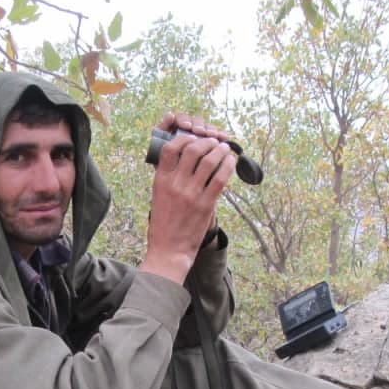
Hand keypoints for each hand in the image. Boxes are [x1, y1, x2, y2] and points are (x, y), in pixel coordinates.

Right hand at [140, 112, 235, 283]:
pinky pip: (220, 179)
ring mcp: (191, 194)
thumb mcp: (158, 197)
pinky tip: (231, 162)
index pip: (170, 148)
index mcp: (160, 181)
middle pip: (193, 150)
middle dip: (206, 142)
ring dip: (220, 151)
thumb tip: (183, 160)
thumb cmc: (163, 225)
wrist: (169, 250)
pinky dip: (228, 166)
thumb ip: (168, 178)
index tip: (193, 137)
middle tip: (214, 141)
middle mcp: (175, 185)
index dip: (184, 138)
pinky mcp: (205, 205)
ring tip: (225, 148)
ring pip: (209, 162)